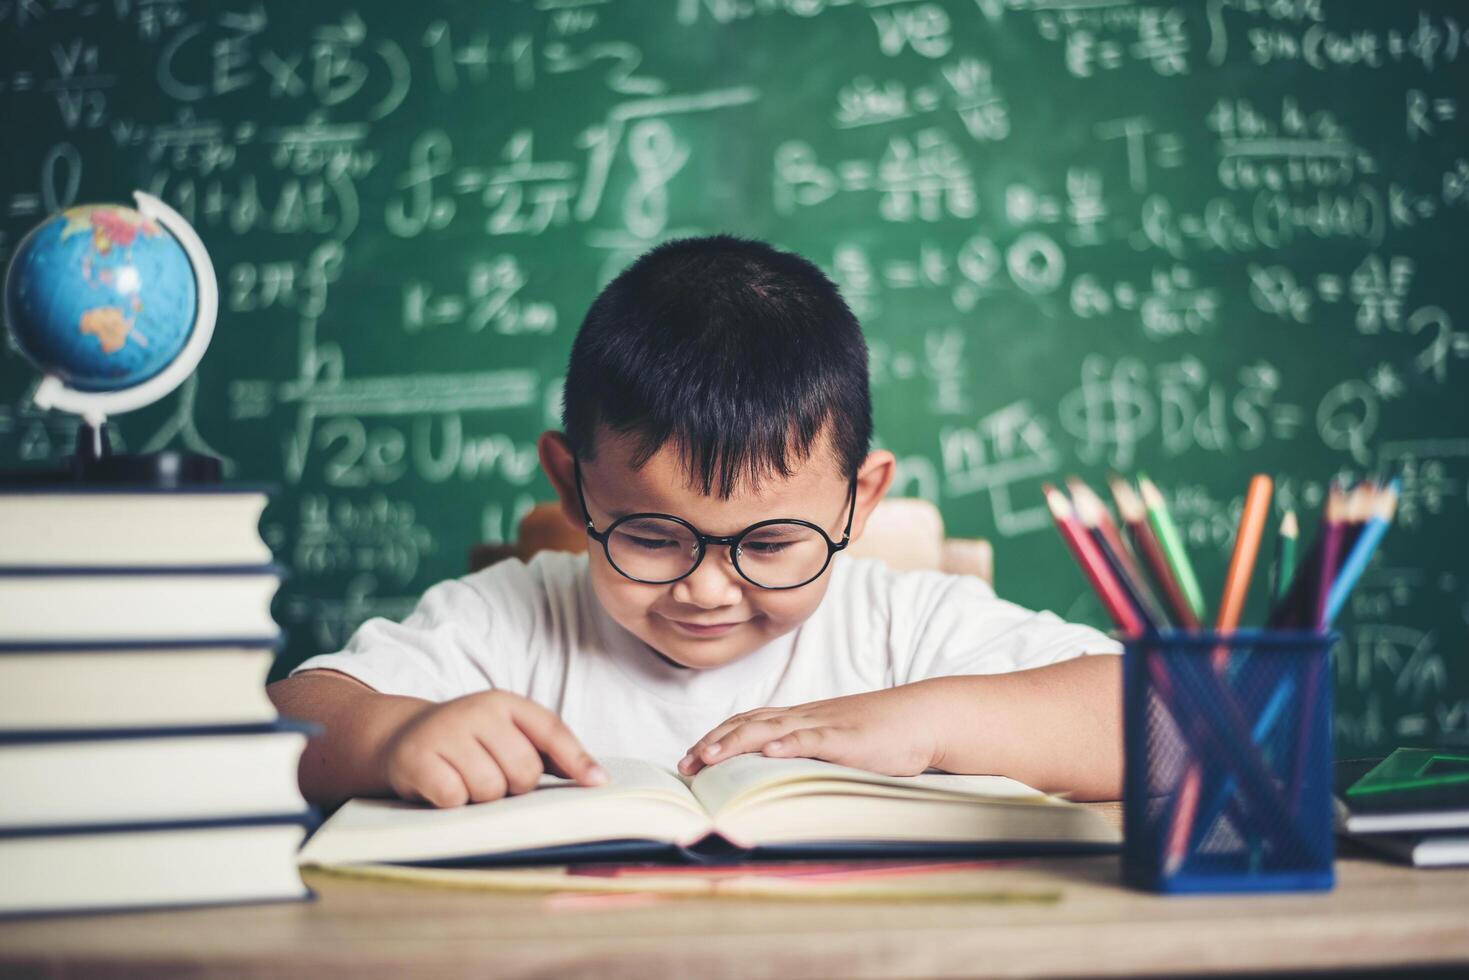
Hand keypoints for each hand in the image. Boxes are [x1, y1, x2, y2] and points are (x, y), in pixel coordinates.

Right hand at [377, 690, 606, 806]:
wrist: (399, 739)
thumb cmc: (467, 744)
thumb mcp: (505, 734)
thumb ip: (547, 751)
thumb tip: (595, 779)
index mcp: (504, 703)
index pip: (551, 730)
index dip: (577, 759)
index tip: (598, 785)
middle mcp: (476, 711)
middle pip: (523, 771)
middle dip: (513, 787)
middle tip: (491, 777)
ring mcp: (445, 732)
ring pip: (490, 789)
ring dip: (481, 798)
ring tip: (463, 780)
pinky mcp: (417, 759)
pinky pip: (455, 798)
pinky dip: (453, 803)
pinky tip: (442, 789)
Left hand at [677, 683, 943, 777]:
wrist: (921, 718)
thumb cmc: (880, 737)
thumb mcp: (835, 747)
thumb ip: (807, 757)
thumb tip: (777, 776)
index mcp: (799, 720)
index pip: (746, 723)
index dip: (716, 738)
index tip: (688, 759)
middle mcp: (804, 718)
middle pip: (747, 724)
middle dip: (713, 742)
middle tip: (685, 765)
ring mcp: (824, 725)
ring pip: (771, 729)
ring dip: (736, 742)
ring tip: (709, 756)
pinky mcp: (846, 738)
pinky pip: (812, 738)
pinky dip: (788, 743)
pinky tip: (769, 752)